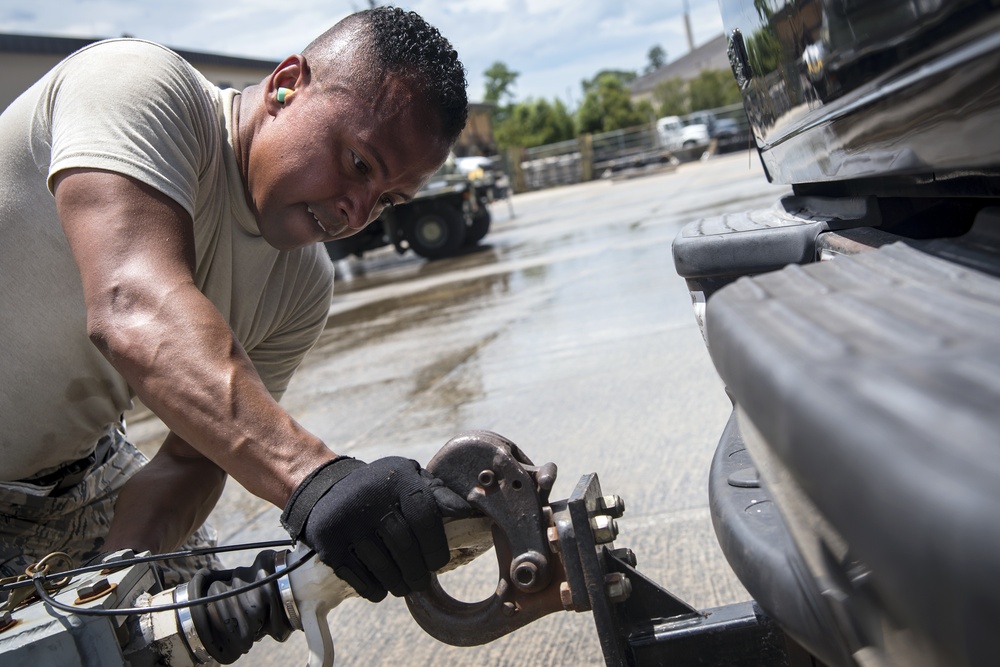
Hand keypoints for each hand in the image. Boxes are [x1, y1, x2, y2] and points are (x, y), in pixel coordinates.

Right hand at [281, 456, 470, 601]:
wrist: (329, 489)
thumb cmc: (384, 489)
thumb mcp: (410, 479)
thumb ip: (438, 494)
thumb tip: (467, 511)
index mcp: (398, 478)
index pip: (424, 516)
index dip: (435, 546)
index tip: (437, 562)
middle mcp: (370, 496)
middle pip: (403, 546)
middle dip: (418, 571)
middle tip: (421, 581)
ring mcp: (347, 520)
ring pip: (382, 565)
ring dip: (398, 584)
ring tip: (405, 587)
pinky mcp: (329, 542)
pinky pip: (358, 576)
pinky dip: (374, 588)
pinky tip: (382, 588)